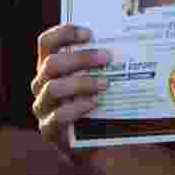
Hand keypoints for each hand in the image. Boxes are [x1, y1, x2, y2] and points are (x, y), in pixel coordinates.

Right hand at [31, 24, 110, 153]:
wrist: (90, 142)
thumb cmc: (96, 102)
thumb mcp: (96, 79)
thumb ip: (102, 63)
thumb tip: (132, 43)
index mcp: (51, 67)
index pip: (47, 43)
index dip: (64, 33)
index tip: (89, 33)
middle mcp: (41, 84)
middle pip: (51, 63)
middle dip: (80, 58)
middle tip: (106, 57)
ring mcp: (42, 107)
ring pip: (53, 88)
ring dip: (81, 82)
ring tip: (105, 83)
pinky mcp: (48, 129)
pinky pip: (58, 116)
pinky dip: (78, 107)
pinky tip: (95, 103)